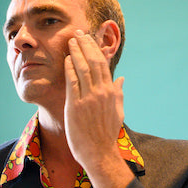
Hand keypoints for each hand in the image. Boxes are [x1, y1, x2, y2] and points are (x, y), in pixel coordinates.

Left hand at [63, 29, 133, 187]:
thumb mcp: (117, 112)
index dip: (95, 50)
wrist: (99, 153)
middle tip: (78, 33)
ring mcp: (88, 99)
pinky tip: (66, 59)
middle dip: (85, 45)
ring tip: (71, 41)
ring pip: (83, 69)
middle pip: (94, 62)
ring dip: (76, 53)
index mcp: (111, 93)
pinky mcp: (76, 106)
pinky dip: (69, 69)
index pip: (103, 65)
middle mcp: (101, 93)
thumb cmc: (106, 135)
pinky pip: (72, 82)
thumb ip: (119, 94)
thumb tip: (122, 79)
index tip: (89, 39)